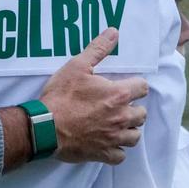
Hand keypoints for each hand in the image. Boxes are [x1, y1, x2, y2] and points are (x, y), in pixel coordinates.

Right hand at [39, 28, 147, 164]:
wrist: (45, 126)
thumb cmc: (61, 95)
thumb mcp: (77, 66)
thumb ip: (98, 49)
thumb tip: (114, 32)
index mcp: (119, 94)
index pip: (142, 88)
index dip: (134, 85)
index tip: (123, 85)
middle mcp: (122, 117)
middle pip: (142, 114)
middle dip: (133, 108)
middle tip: (117, 104)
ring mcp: (114, 138)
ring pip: (135, 136)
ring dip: (128, 129)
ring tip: (116, 124)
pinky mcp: (104, 153)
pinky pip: (121, 155)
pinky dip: (117, 149)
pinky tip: (108, 142)